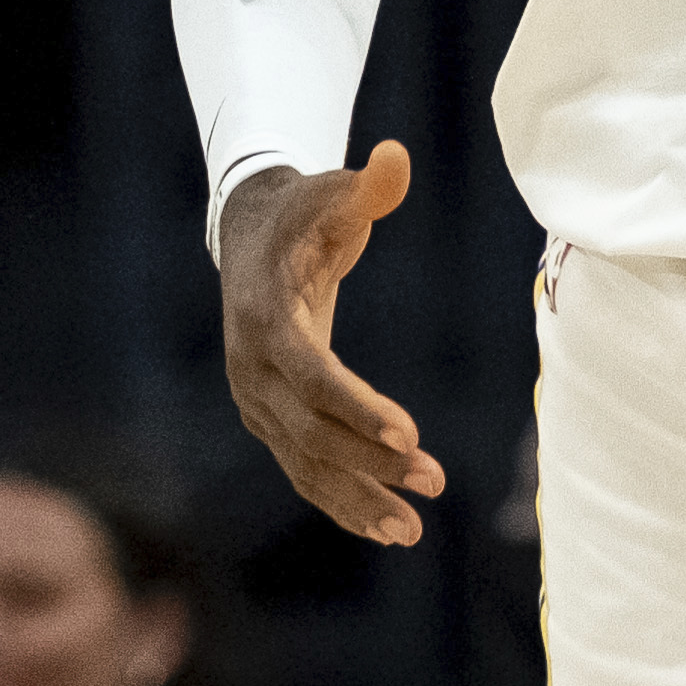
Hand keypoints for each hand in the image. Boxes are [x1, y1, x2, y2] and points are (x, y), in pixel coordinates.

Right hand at [218, 142, 445, 545]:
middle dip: (370, 463)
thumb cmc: (305, 213)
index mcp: (263, 318)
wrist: (253, 238)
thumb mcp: (332, 194)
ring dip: (359, 499)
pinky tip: (388, 528)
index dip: (357, 408)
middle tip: (434, 482)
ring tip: (415, 528)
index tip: (410, 433)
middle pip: (310, 431)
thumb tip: (395, 157)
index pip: (311, 376)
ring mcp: (257, 402)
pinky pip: (305, 470)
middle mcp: (251, 371)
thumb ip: (367, 185)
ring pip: (306, 463)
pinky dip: (343, 502)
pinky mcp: (272, 420)